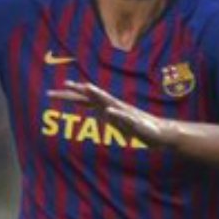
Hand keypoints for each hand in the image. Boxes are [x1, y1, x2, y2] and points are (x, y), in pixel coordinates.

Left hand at [49, 80, 168, 145]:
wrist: (162, 134)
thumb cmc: (140, 129)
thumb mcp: (119, 123)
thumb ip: (109, 117)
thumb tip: (101, 112)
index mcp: (109, 108)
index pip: (87, 99)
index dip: (72, 94)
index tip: (56, 89)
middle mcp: (115, 106)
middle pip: (94, 97)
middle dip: (79, 91)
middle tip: (63, 84)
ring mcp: (125, 113)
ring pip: (109, 102)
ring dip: (98, 94)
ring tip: (86, 87)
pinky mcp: (135, 122)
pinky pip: (124, 117)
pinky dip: (116, 113)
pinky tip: (108, 110)